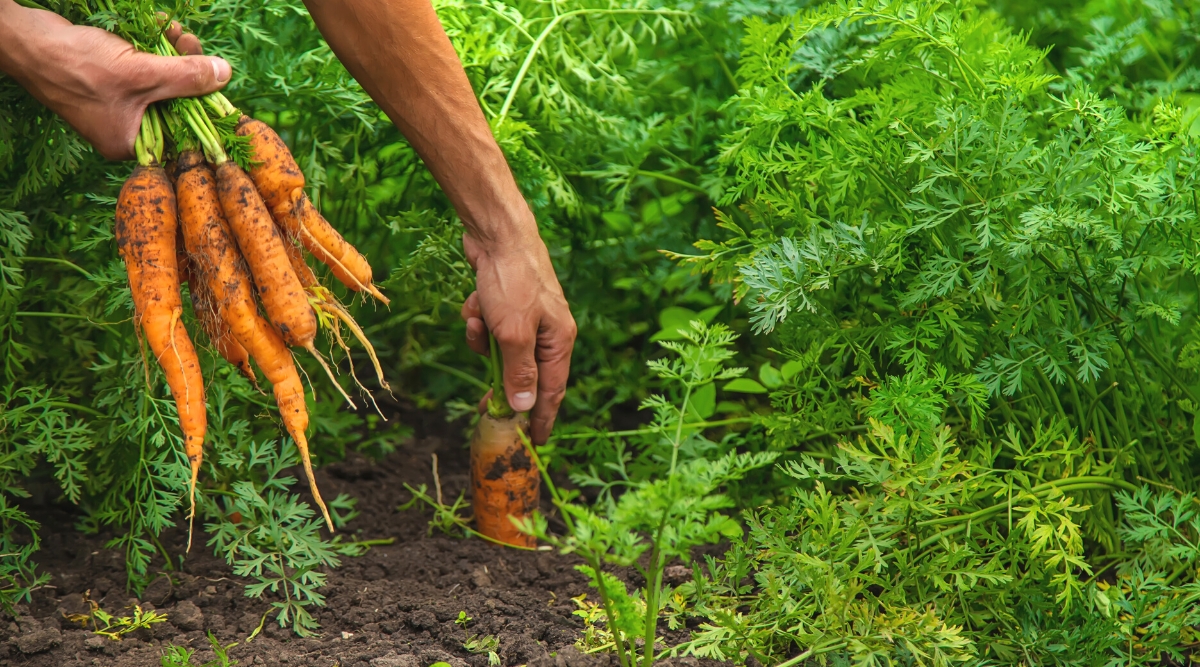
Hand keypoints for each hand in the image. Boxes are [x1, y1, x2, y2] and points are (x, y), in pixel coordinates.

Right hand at [0, 2, 230, 159]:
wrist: (26, 41)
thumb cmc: (77, 66)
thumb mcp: (141, 73)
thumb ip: (186, 77)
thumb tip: (225, 75)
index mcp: (131, 142)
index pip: (182, 130)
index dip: (203, 103)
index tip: (217, 76)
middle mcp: (125, 128)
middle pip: (174, 102)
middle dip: (188, 69)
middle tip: (191, 41)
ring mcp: (116, 104)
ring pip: (160, 81)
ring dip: (172, 53)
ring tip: (175, 30)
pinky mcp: (108, 81)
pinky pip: (142, 68)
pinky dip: (153, 48)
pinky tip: (161, 27)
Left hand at [461, 227, 575, 444]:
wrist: (497, 233)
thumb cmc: (513, 281)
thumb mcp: (513, 334)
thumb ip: (519, 373)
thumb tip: (526, 408)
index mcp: (559, 340)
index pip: (553, 390)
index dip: (543, 418)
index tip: (535, 443)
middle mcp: (548, 331)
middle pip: (524, 372)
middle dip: (500, 381)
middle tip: (484, 406)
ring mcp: (527, 317)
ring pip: (500, 349)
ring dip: (482, 341)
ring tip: (477, 321)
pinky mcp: (507, 305)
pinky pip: (489, 328)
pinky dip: (478, 320)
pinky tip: (474, 302)